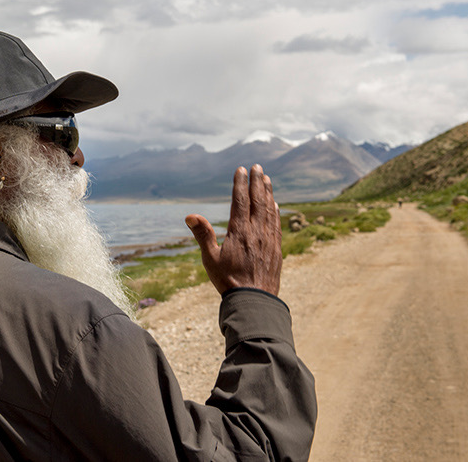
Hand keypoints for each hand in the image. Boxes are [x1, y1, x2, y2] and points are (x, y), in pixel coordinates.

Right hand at [185, 165, 281, 295]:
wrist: (254, 302)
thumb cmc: (228, 281)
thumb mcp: (210, 259)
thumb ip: (203, 235)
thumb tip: (190, 215)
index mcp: (240, 231)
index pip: (240, 201)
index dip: (240, 184)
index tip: (240, 169)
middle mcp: (257, 231)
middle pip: (258, 200)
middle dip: (257, 182)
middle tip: (257, 167)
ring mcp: (269, 239)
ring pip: (270, 210)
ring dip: (268, 193)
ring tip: (267, 179)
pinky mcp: (277, 249)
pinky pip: (277, 224)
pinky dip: (276, 211)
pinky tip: (275, 204)